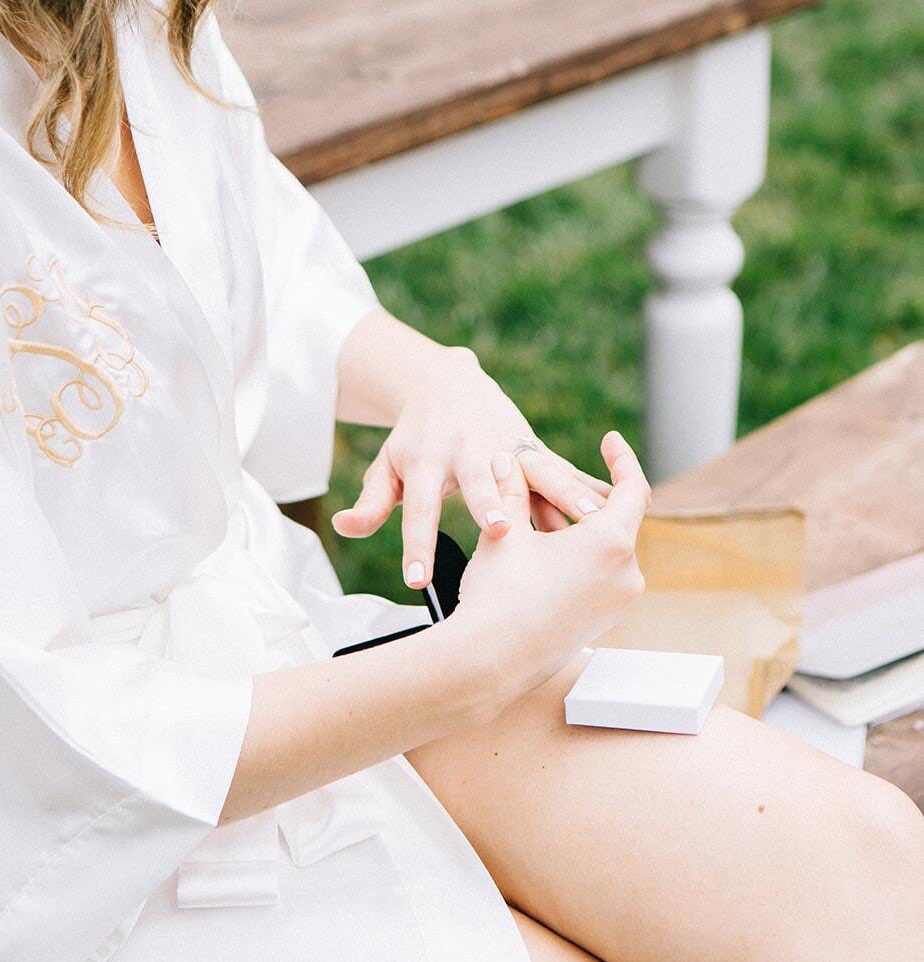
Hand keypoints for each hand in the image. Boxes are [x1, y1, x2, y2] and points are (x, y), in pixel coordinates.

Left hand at [330, 348, 613, 588]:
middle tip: (500, 532)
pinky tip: (617, 510)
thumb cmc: (414, 437)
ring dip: (559, 497)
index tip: (415, 580)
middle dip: (489, 503)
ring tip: (584, 524)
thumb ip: (372, 502)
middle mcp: (468, 451)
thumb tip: (345, 528)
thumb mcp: (388, 465)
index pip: (416, 507)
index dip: (415, 543)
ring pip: (534, 474)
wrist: (446, 382)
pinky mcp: (533, 447)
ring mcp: (504, 446)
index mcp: (426, 461)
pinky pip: (563, 471)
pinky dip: (588, 487)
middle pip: (479, 480)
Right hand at [450, 430, 650, 705]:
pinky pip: (601, 574)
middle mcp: (627, 574)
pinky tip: (541, 552)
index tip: (609, 440)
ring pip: (606, 548)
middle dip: (579, 498)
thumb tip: (507, 459)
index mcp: (612, 544)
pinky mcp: (604, 621)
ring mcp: (618, 602)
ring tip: (535, 520)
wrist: (490, 661)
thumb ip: (512, 488)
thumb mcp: (504, 530)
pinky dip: (580, 555)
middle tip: (543, 485)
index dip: (622, 459)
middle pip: (615, 519)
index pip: (634, 488)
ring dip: (577, 528)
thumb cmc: (499, 595)